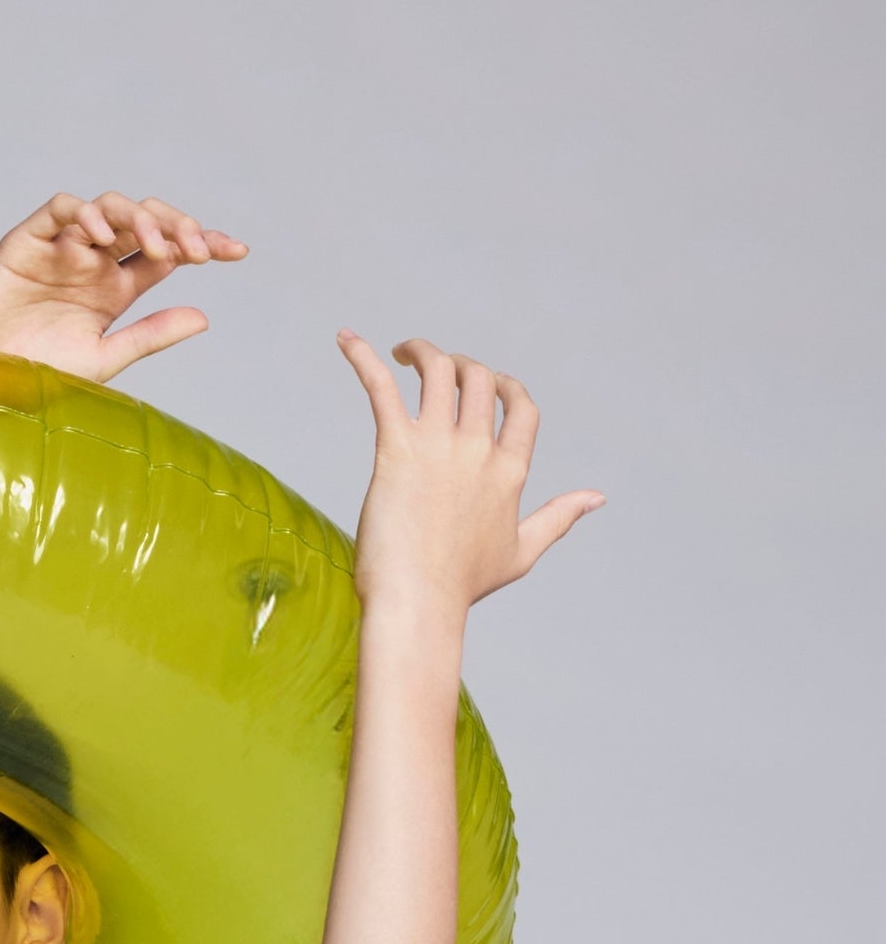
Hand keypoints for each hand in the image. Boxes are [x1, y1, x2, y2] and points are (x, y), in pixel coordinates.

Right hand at [0, 189, 246, 380]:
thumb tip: (204, 315)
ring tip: (152, 247)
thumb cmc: (28, 379)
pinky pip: (62, 209)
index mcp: (113, 289)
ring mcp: (61, 248)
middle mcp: (92, 263)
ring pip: (111, 208)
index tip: (237, 252)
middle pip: (147, 222)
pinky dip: (84, 214)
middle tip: (197, 252)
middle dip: (178, 227)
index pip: (167, 252)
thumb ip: (149, 336)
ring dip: (138, 218)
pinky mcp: (26, 241)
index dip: (203, 244)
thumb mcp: (101, 360)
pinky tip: (101, 237)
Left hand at [338, 335, 599, 617]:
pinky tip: (345, 339)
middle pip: (480, 379)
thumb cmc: (462, 587)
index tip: (490, 385)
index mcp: (510, 469)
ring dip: (423, 351)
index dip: (507, 387)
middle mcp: (479, 449)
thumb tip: (598, 497)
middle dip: (463, 365)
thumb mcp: (521, 551)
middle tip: (437, 370)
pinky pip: (381, 388)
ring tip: (405, 352)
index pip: (521, 406)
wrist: (418, 604)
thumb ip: (559, 517)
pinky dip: (363, 358)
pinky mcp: (396, 450)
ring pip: (439, 370)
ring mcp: (439, 446)